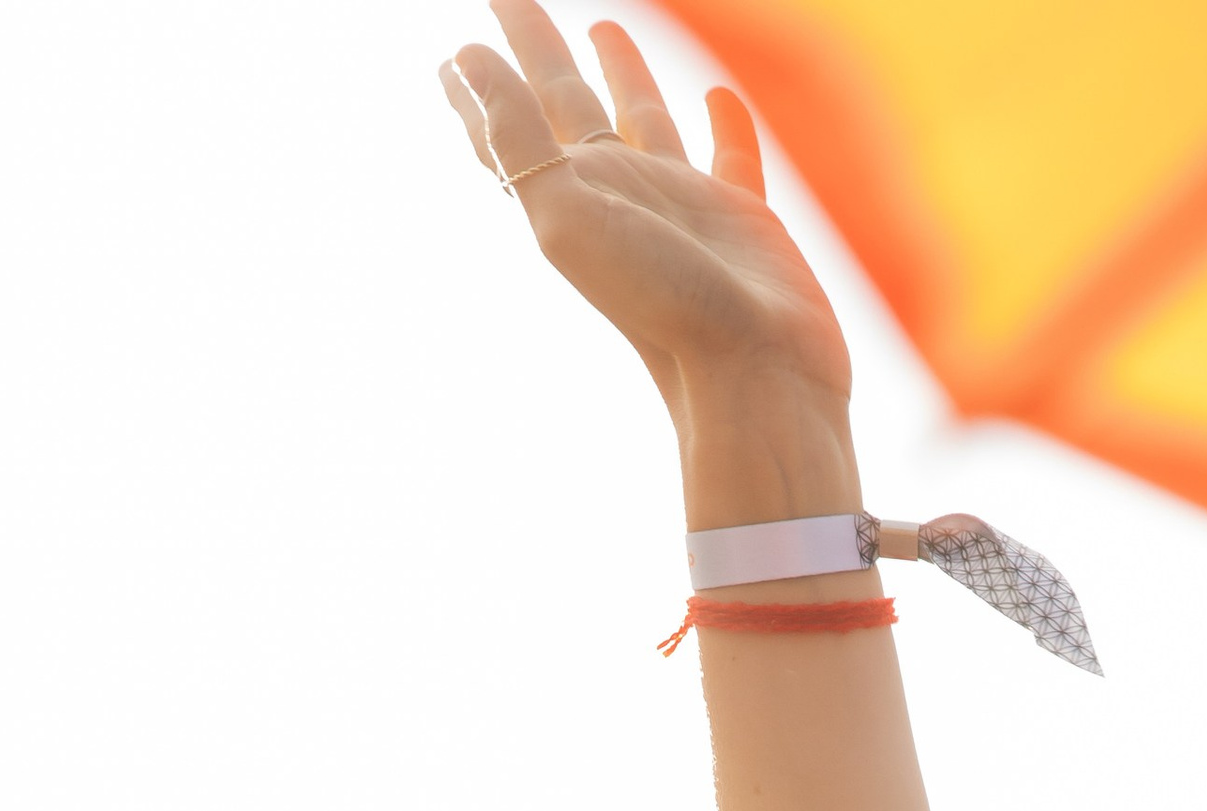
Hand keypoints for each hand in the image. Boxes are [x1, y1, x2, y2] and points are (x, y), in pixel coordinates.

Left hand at [442, 8, 853, 467]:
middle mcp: (621, 197)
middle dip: (539, 52)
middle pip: (568, 105)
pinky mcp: (743, 219)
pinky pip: (731, 157)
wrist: (751, 376)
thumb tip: (465, 60)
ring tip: (605, 28)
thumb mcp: (566, 217)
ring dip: (623, 75)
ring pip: (644, 120)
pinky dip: (726, 125)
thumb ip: (517, 138)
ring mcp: (681, 205)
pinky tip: (721, 97)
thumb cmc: (658, 306)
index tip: (455, 53)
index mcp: (572, 197)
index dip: (479, 90)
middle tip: (514, 1)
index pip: (511, 129)